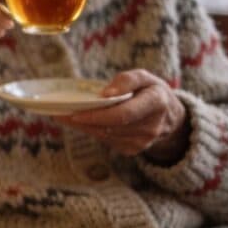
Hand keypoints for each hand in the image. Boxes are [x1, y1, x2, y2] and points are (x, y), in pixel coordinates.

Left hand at [55, 70, 189, 161]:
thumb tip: (105, 94)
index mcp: (156, 103)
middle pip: (110, 127)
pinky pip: (106, 141)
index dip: (98, 115)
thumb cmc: (151, 91)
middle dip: (82, 121)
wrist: (169, 116)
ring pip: (105, 135)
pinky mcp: (133, 149)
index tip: (76, 112)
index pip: (123, 114)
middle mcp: (151, 126)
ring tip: (62, 117)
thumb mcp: (144, 77)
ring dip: (82, 127)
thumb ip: (127, 80)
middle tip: (58, 113)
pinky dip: (91, 131)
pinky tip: (79, 123)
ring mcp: (142, 142)